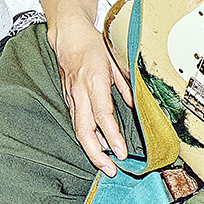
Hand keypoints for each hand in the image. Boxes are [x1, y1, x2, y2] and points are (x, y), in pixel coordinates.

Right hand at [47, 8, 132, 176]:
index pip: (102, 115)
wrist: (67, 34)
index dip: (112, 136)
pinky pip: (77, 122)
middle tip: (110, 169)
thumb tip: (135, 104)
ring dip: (91, 149)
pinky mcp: (69, 98)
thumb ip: (125, 85)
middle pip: (85, 130)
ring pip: (79, 129)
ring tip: (105, 165)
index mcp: (93, 82)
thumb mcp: (114, 61)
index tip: (121, 152)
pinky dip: (87, 137)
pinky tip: (97, 146)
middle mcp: (80, 92)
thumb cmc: (91, 44)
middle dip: (97, 153)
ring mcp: (72, 96)